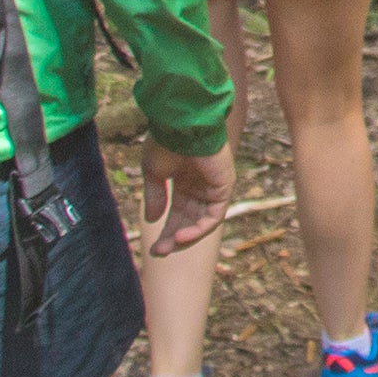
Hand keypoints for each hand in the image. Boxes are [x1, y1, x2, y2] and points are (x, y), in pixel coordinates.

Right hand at [141, 139, 234, 257]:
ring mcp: (214, 187)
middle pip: (190, 220)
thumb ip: (156, 196)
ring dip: (187, 237)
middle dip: (174, 238)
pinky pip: (214, 216)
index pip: (178, 213)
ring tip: (170, 245)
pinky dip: (200, 229)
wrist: (181, 124)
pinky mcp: (224, 186)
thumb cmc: (166, 142)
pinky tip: (182, 235)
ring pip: (203, 222)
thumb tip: (153, 220)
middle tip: (159, 252)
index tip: (154, 248)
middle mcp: (200, 186)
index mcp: (184, 181)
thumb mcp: (154, 172)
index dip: (166, 231)